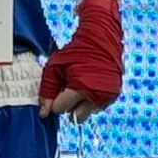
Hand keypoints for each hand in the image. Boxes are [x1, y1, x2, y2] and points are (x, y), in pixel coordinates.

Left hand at [38, 0, 124, 120]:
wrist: (102, 39)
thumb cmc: (75, 52)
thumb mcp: (54, 68)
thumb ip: (47, 91)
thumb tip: (44, 113)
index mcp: (80, 88)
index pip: (60, 109)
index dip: (56, 100)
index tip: (59, 88)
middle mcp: (96, 96)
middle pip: (76, 117)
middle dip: (70, 106)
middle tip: (69, 89)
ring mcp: (107, 97)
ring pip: (87, 112)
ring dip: (82, 103)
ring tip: (81, 83)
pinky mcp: (114, 95)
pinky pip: (97, 106)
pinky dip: (92, 99)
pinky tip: (91, 84)